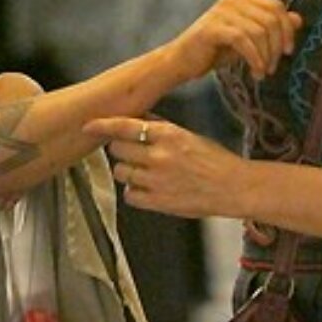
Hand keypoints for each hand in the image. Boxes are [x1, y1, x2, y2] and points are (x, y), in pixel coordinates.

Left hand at [84, 117, 245, 218]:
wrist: (233, 187)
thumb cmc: (215, 160)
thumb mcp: (189, 135)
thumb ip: (161, 128)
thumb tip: (139, 119)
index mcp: (168, 134)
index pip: (125, 126)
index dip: (102, 125)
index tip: (88, 125)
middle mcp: (158, 155)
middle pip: (117, 149)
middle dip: (121, 149)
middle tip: (133, 153)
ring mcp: (156, 180)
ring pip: (121, 172)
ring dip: (127, 171)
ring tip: (145, 172)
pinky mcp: (158, 202)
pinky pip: (130, 195)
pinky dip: (135, 192)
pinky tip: (149, 189)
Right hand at [167, 0, 300, 80]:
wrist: (182, 62)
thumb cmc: (216, 50)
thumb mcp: (249, 39)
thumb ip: (271, 27)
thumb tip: (298, 19)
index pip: (277, 7)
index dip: (287, 30)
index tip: (287, 51)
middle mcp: (233, 0)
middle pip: (271, 19)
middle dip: (277, 46)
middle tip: (273, 67)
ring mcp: (221, 12)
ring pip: (259, 31)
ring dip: (266, 56)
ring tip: (262, 72)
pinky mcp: (212, 28)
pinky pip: (243, 40)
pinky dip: (254, 58)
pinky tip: (256, 72)